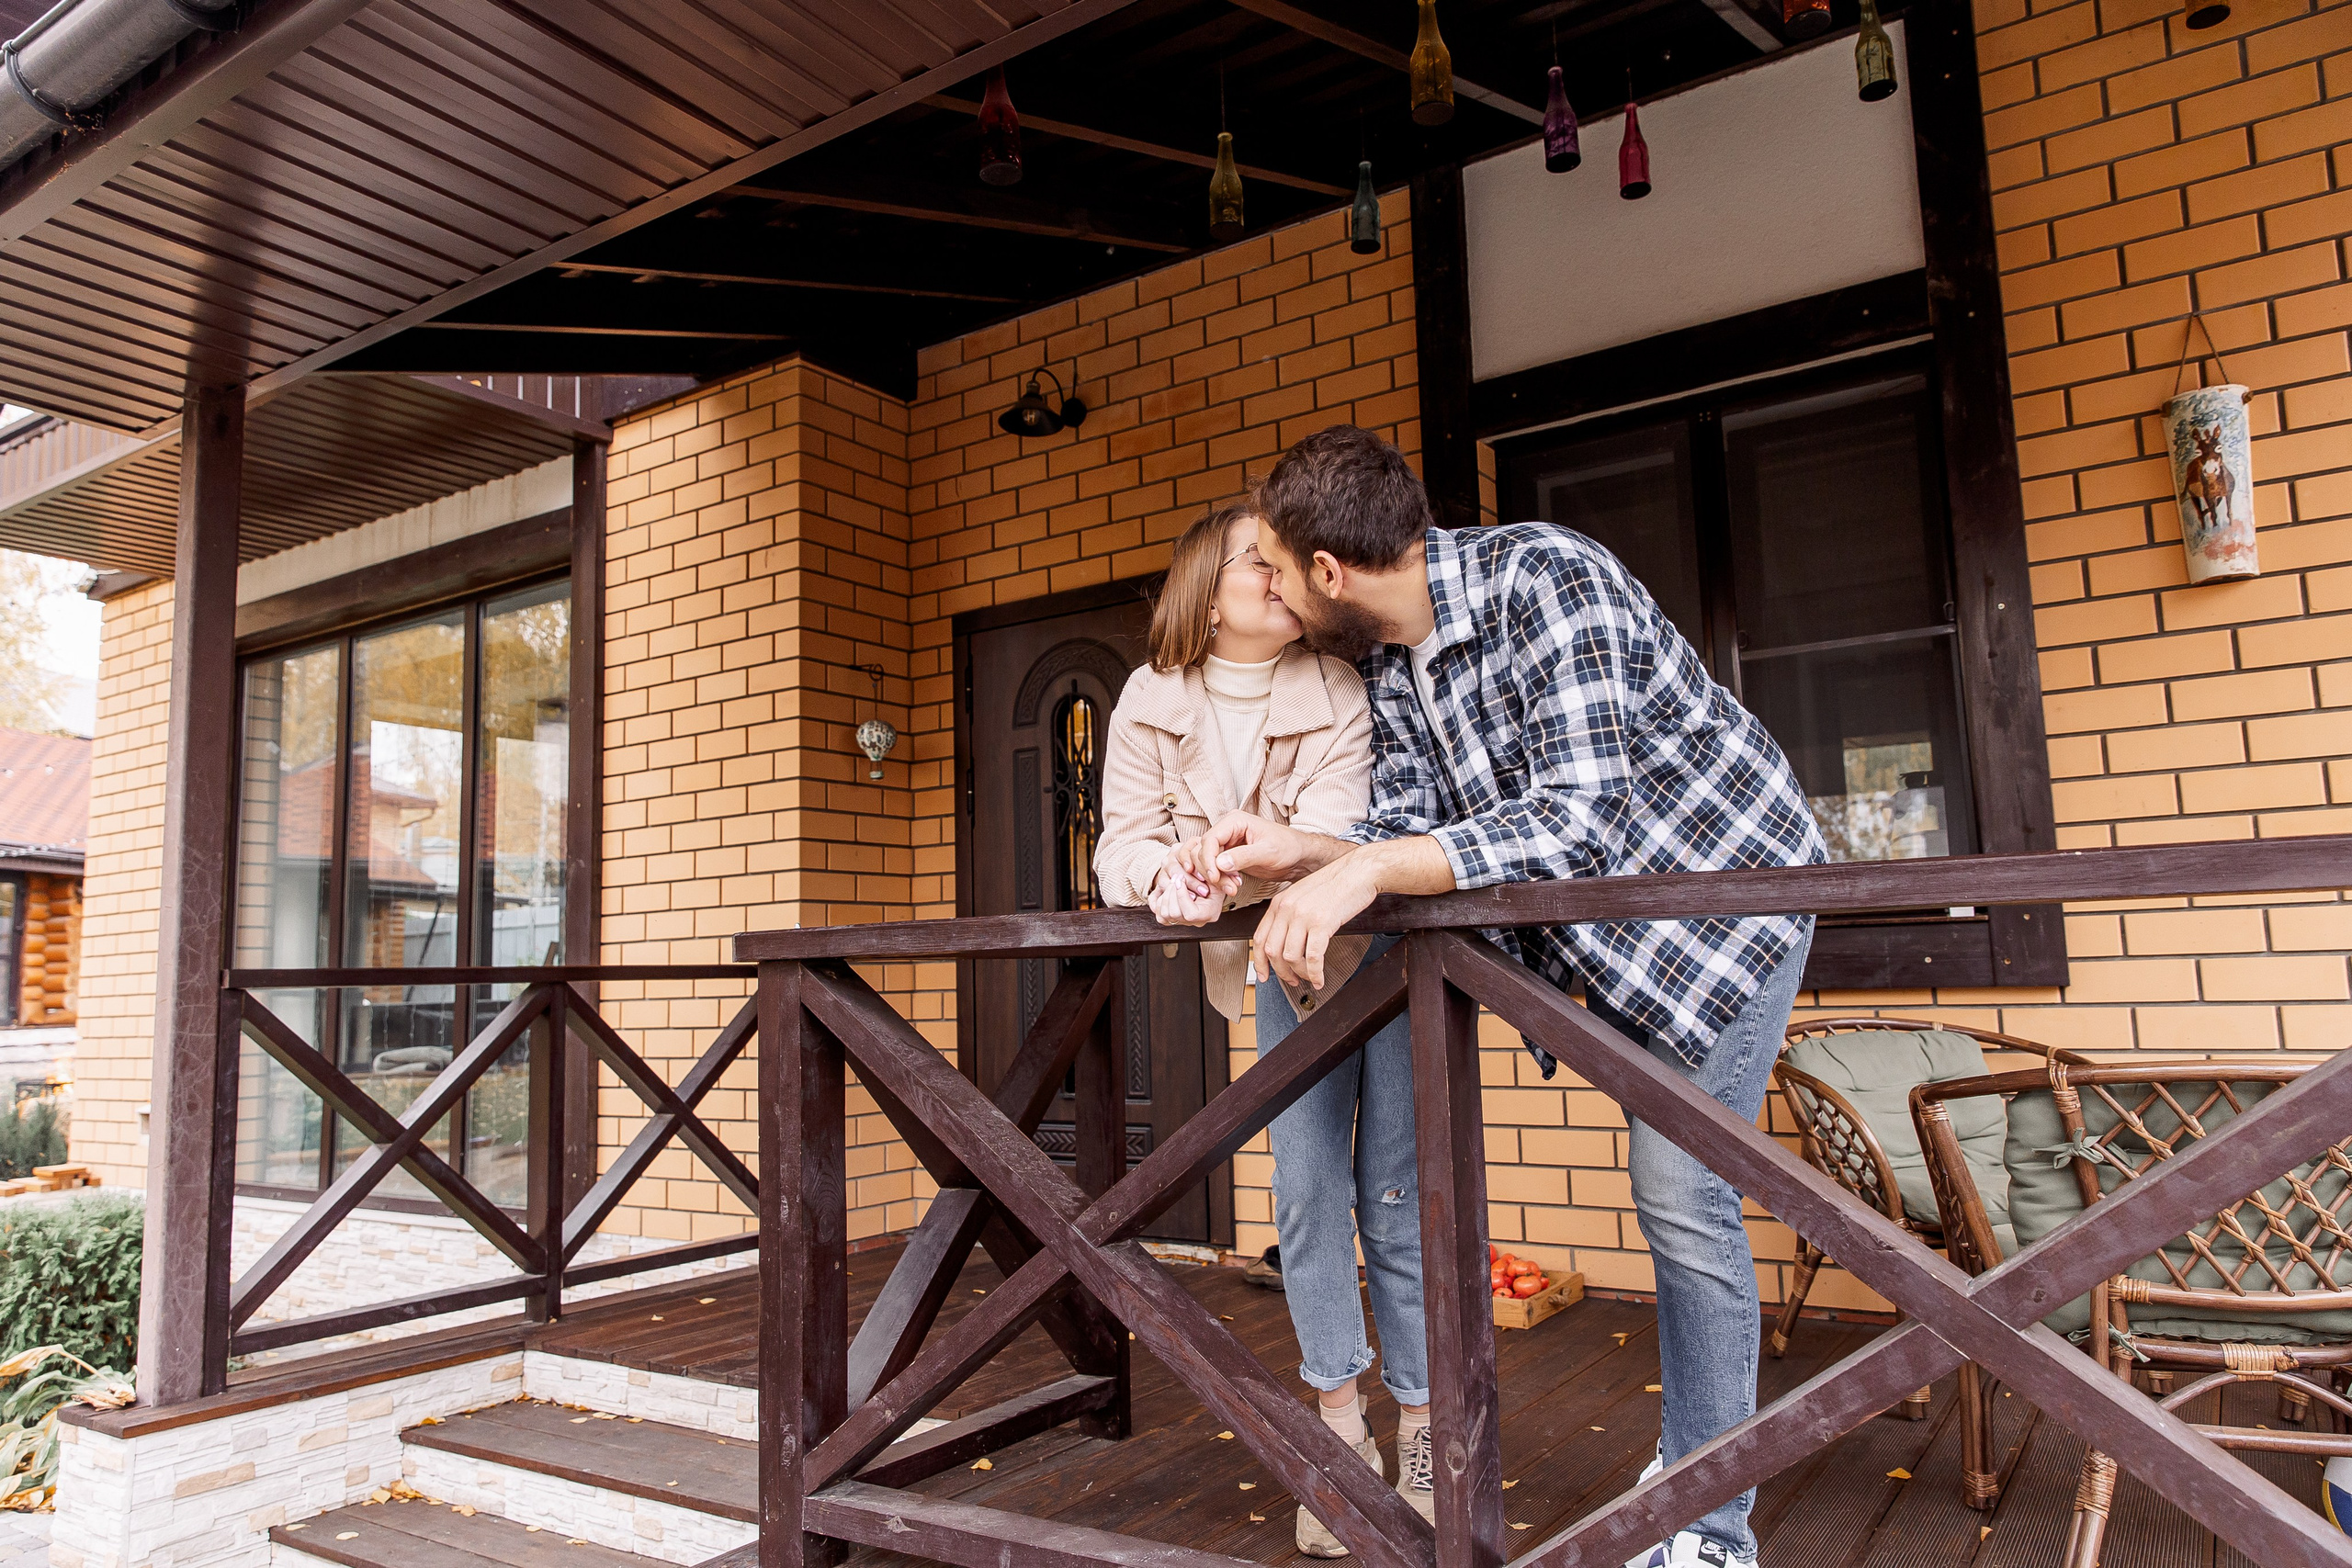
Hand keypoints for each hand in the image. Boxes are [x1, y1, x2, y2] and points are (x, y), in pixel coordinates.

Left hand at [1148, 856, 1225, 926]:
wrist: (1207, 880)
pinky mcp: (1172, 918)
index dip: (1182, 896)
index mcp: (1209, 913)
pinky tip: (1165, 889)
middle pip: (1174, 914)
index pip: (1190, 914)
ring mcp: (1183, 921)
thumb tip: (1234, 885)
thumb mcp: (1222, 876)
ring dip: (1165, 895)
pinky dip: (1159, 901)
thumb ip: (1225, 879)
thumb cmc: (1215, 876)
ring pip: (1164, 915)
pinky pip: (1159, 915)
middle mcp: (1196, 921)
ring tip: (1173, 881)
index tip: (1181, 879)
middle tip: (1176, 877)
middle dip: (1172, 893)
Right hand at [1192, 811, 1320, 893]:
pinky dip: (1219, 879)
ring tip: (1232, 887)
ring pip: (1205, 861)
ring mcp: (1227, 843)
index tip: (1215, 877)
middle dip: (1211, 871)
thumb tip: (1220, 863)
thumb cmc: (1288, 847)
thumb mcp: (1268, 852)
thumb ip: (1244, 856)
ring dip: (1214, 877)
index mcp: (1235, 821)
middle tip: (1227, 886)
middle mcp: (1227, 830)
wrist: (1298, 857)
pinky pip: (1213, 868)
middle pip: (1202, 850)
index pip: (1209, 839)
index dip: (1208, 859)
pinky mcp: (1228, 857)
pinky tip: (1233, 885)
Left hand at [1252, 849, 1380, 991]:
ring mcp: (1304, 916)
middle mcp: (1288, 908)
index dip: (1259, 961)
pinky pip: (1313, 957)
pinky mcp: (1322, 923)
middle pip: (1273, 951)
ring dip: (1300, 973)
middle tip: (1291, 980)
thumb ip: (1290, 914)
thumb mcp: (1303, 894)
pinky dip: (1315, 973)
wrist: (1358, 871)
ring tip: (1309, 977)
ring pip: (1291, 957)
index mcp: (1280, 902)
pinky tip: (1320, 978)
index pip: (1259, 937)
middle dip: (1281, 972)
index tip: (1264, 974)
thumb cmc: (1336, 883)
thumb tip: (1286, 940)